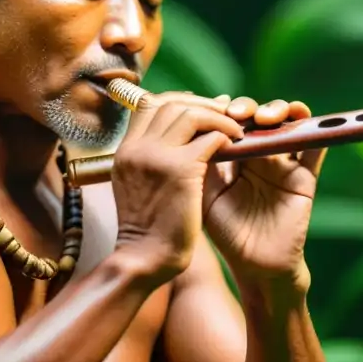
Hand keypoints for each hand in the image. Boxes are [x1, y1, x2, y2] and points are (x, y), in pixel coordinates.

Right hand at [109, 92, 243, 284]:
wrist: (145, 260)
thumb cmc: (149, 229)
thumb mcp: (139, 186)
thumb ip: (153, 159)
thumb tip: (182, 135)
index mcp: (125, 150)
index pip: (149, 104)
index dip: (180, 102)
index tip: (203, 109)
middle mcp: (136, 147)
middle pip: (170, 103)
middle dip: (203, 104)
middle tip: (226, 113)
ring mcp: (155, 156)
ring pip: (191, 113)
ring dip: (218, 117)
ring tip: (235, 130)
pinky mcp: (179, 169)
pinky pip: (210, 138)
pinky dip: (226, 136)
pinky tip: (237, 145)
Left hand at [201, 95, 326, 290]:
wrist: (256, 266)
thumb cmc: (227, 234)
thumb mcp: (206, 195)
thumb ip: (203, 163)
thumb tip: (199, 126)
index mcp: (234, 157)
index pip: (232, 123)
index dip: (226, 110)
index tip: (218, 108)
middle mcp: (260, 156)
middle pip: (259, 118)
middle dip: (250, 108)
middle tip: (238, 115)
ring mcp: (284, 164)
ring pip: (288, 125)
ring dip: (280, 112)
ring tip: (267, 118)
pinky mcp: (305, 177)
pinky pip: (315, 150)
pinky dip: (316, 132)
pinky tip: (305, 121)